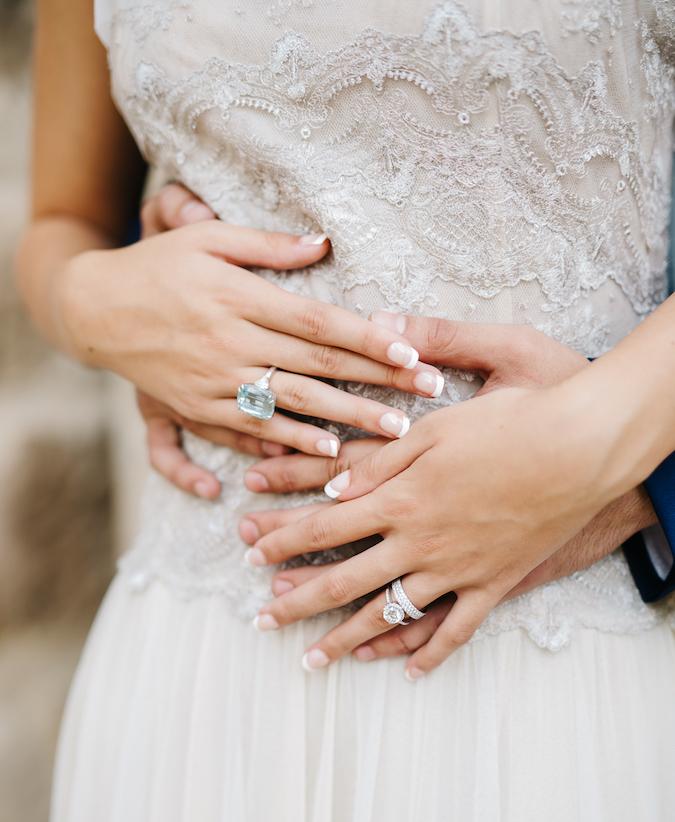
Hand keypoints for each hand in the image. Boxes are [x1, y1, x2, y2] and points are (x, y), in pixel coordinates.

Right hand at [55, 205, 444, 460]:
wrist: (95, 310)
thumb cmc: (158, 266)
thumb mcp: (206, 238)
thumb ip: (266, 245)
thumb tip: (324, 243)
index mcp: (237, 297)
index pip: (317, 322)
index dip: (367, 338)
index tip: (412, 352)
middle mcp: (229, 342)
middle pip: (316, 368)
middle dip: (375, 384)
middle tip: (425, 398)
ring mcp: (213, 381)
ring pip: (291, 406)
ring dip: (345, 422)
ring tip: (392, 433)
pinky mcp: (198, 408)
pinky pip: (251, 432)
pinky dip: (290, 445)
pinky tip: (327, 454)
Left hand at [241, 325, 643, 675]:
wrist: (582, 448)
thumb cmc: (511, 422)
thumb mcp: (437, 425)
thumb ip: (381, 460)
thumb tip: (333, 487)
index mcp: (401, 497)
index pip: (325, 527)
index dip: (282, 542)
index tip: (248, 555)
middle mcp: (420, 542)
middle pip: (345, 580)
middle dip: (296, 602)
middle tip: (260, 620)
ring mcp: (457, 570)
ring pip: (390, 615)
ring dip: (344, 639)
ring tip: (311, 660)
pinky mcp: (494, 584)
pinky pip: (457, 630)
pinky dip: (431, 654)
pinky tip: (407, 674)